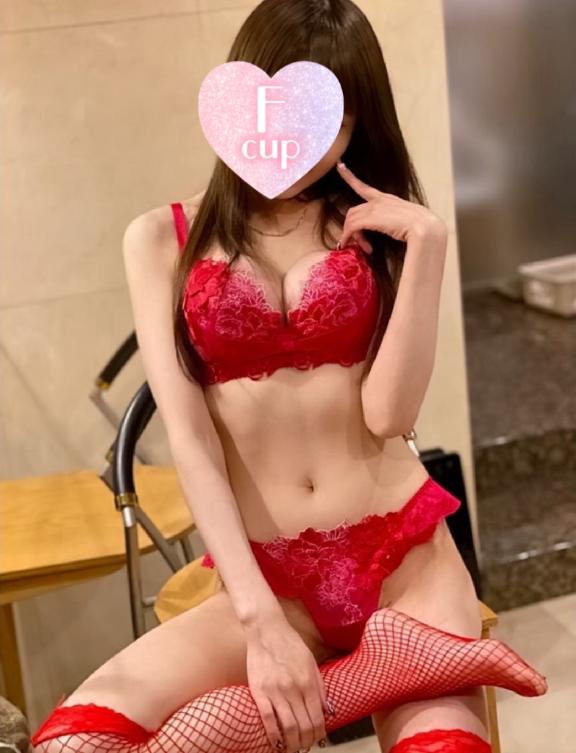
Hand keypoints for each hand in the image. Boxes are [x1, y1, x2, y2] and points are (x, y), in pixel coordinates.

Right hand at [245, 613, 329, 752]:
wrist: (266, 630)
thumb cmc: (290, 644)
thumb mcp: (311, 662)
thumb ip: (320, 687)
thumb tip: (328, 711)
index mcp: (308, 682)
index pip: (317, 718)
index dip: (319, 734)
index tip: (318, 739)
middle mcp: (294, 689)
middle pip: (304, 726)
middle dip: (306, 742)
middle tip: (305, 745)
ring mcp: (275, 691)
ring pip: (288, 727)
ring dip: (292, 743)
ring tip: (292, 747)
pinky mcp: (259, 691)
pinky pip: (267, 719)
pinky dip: (273, 735)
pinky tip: (276, 742)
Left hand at [336, 161, 446, 249]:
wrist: (426, 228)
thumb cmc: (422, 227)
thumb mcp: (407, 221)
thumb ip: (398, 222)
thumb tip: (400, 233)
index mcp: (387, 199)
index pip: (364, 188)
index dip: (350, 177)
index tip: (340, 166)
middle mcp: (379, 201)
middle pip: (354, 211)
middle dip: (351, 228)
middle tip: (359, 244)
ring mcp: (374, 208)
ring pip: (351, 220)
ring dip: (352, 236)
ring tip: (362, 248)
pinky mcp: (370, 217)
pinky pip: (352, 227)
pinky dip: (347, 236)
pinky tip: (347, 245)